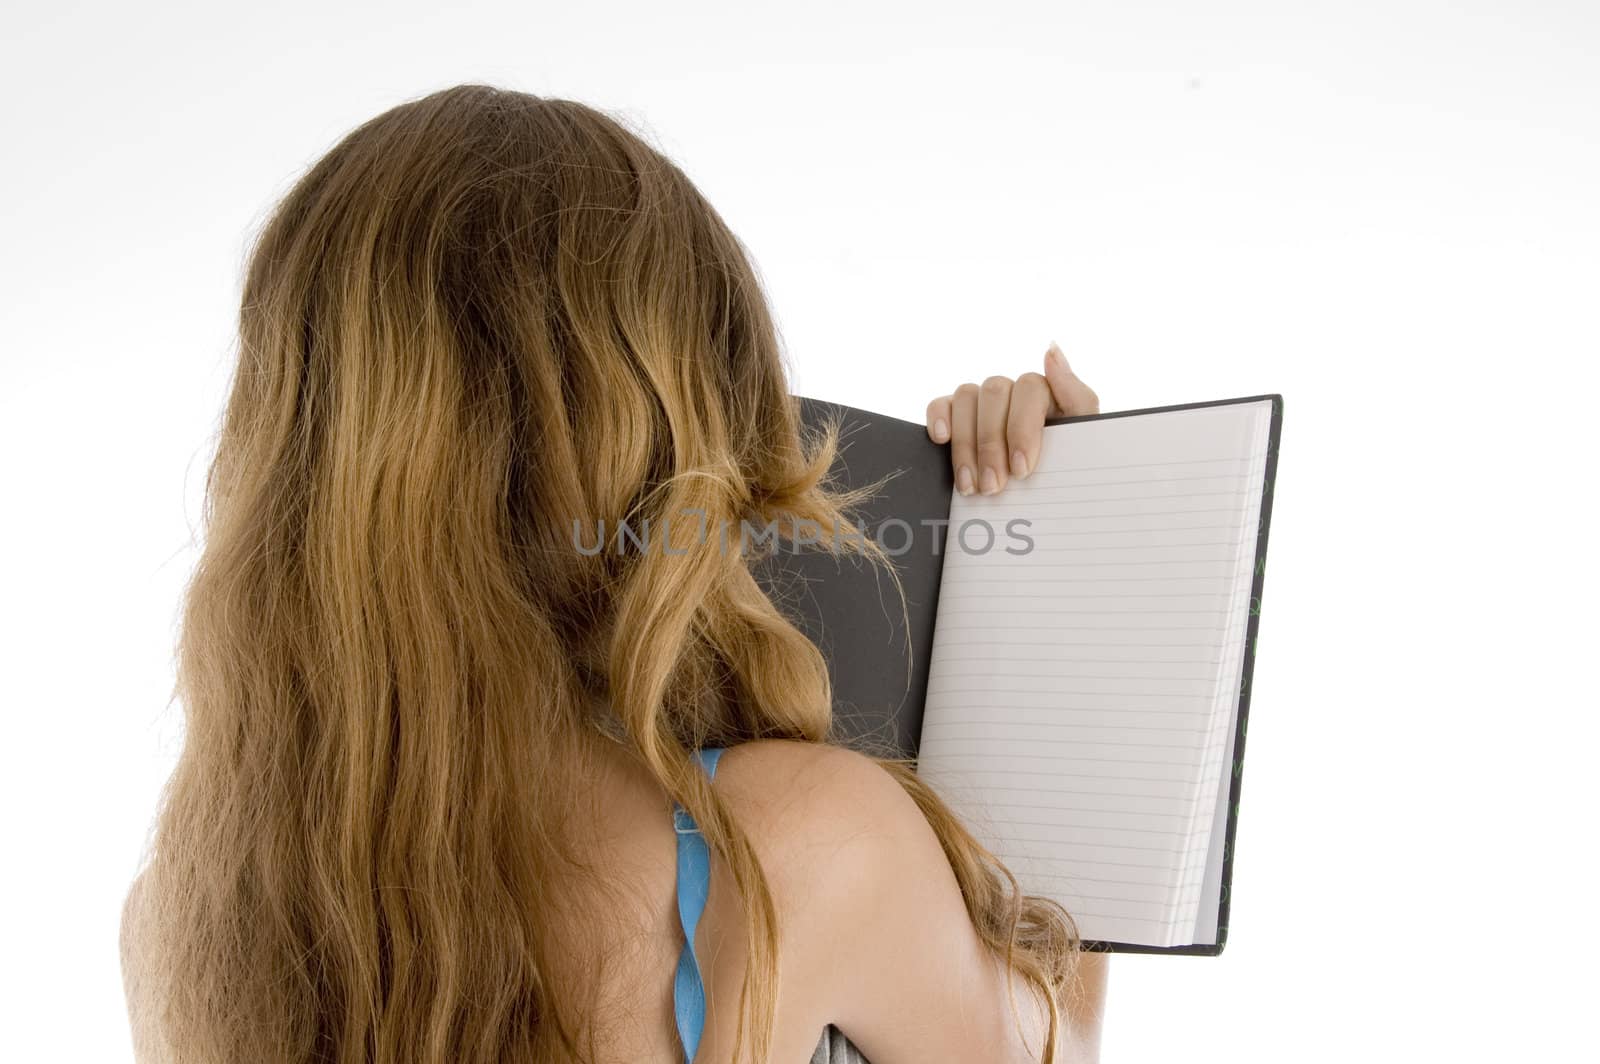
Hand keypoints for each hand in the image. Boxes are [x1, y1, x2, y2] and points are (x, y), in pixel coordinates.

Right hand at [925, 342, 1099, 495]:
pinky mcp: (956, 416)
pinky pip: (941, 404)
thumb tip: (1052, 350)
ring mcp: (983, 403)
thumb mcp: (1084, 438)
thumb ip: (1077, 394)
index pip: (1029, 388)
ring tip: (970, 486)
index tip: (1021, 469)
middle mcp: (1012, 391)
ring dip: (965, 444)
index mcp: (1046, 392)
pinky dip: (938, 418)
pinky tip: (942, 439)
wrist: (1052, 500)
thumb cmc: (1070, 468)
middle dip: (991, 445)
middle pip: (993, 392)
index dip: (1022, 427)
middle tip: (992, 487)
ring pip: (966, 398)